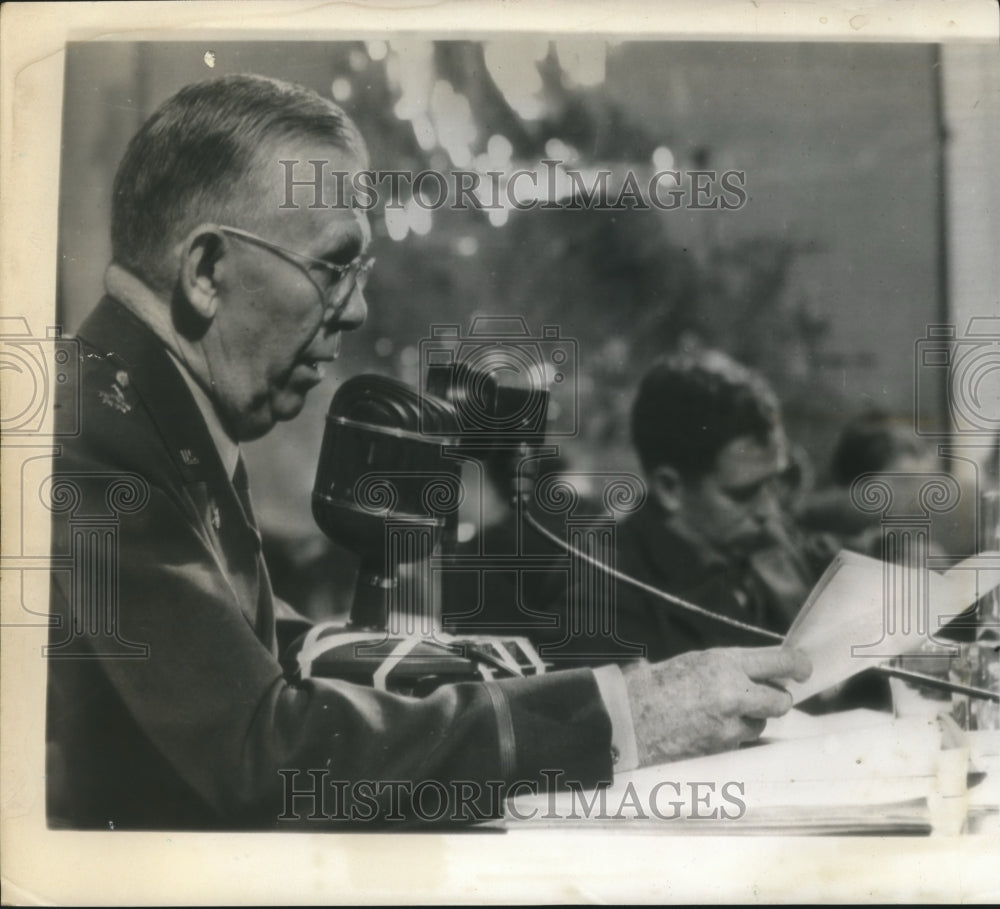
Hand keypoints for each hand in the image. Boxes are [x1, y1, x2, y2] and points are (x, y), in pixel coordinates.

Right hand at [622, 646, 811, 766]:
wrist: (625, 719)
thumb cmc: (653, 686)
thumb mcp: (694, 662)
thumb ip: (731, 666)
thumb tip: (764, 672)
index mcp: (723, 664)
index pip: (781, 662)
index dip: (798, 666)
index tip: (803, 669)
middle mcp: (732, 694)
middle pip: (781, 700)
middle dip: (774, 698)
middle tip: (760, 695)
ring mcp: (729, 726)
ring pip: (761, 724)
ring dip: (749, 719)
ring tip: (716, 713)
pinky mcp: (722, 750)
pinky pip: (740, 742)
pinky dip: (731, 736)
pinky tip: (705, 729)